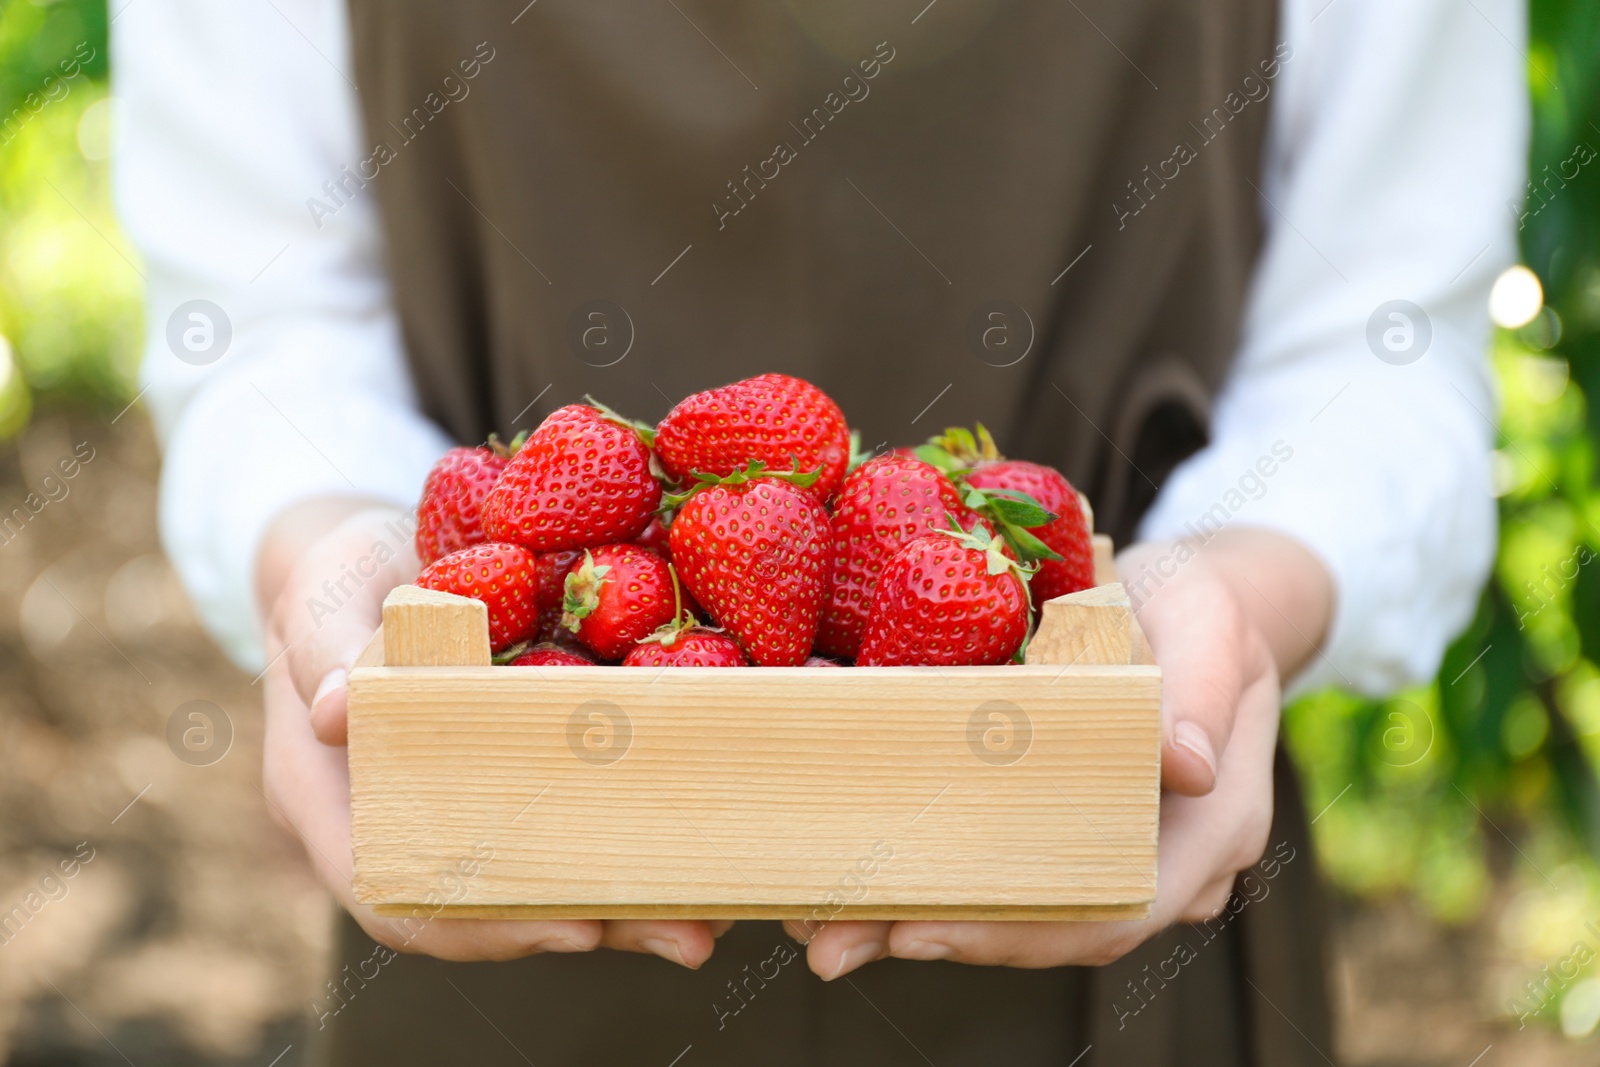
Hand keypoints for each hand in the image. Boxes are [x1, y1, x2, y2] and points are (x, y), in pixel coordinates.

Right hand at [257, 498, 728, 965]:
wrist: (370, 559)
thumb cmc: (343, 573)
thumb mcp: (328, 589)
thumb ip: (324, 643)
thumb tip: (334, 711)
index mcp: (330, 798)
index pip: (397, 895)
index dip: (480, 924)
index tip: (572, 927)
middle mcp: (396, 825)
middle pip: (490, 912)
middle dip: (589, 926)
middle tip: (687, 938)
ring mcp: (459, 808)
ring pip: (541, 884)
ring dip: (627, 909)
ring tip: (711, 922)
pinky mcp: (511, 779)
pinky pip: (567, 828)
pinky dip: (629, 846)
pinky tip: (701, 850)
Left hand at [785, 527, 1331, 977]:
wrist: (1203, 607)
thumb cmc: (1202, 608)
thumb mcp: (1207, 625)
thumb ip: (1201, 691)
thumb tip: (1190, 768)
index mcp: (1212, 829)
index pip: (1114, 909)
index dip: (1017, 931)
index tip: (917, 929)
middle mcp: (1169, 866)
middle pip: (1050, 928)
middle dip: (941, 937)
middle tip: (831, 943)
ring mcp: (1118, 853)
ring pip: (1022, 909)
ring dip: (925, 918)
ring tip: (823, 925)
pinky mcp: (1075, 829)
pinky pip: (1010, 868)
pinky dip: (942, 874)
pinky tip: (866, 875)